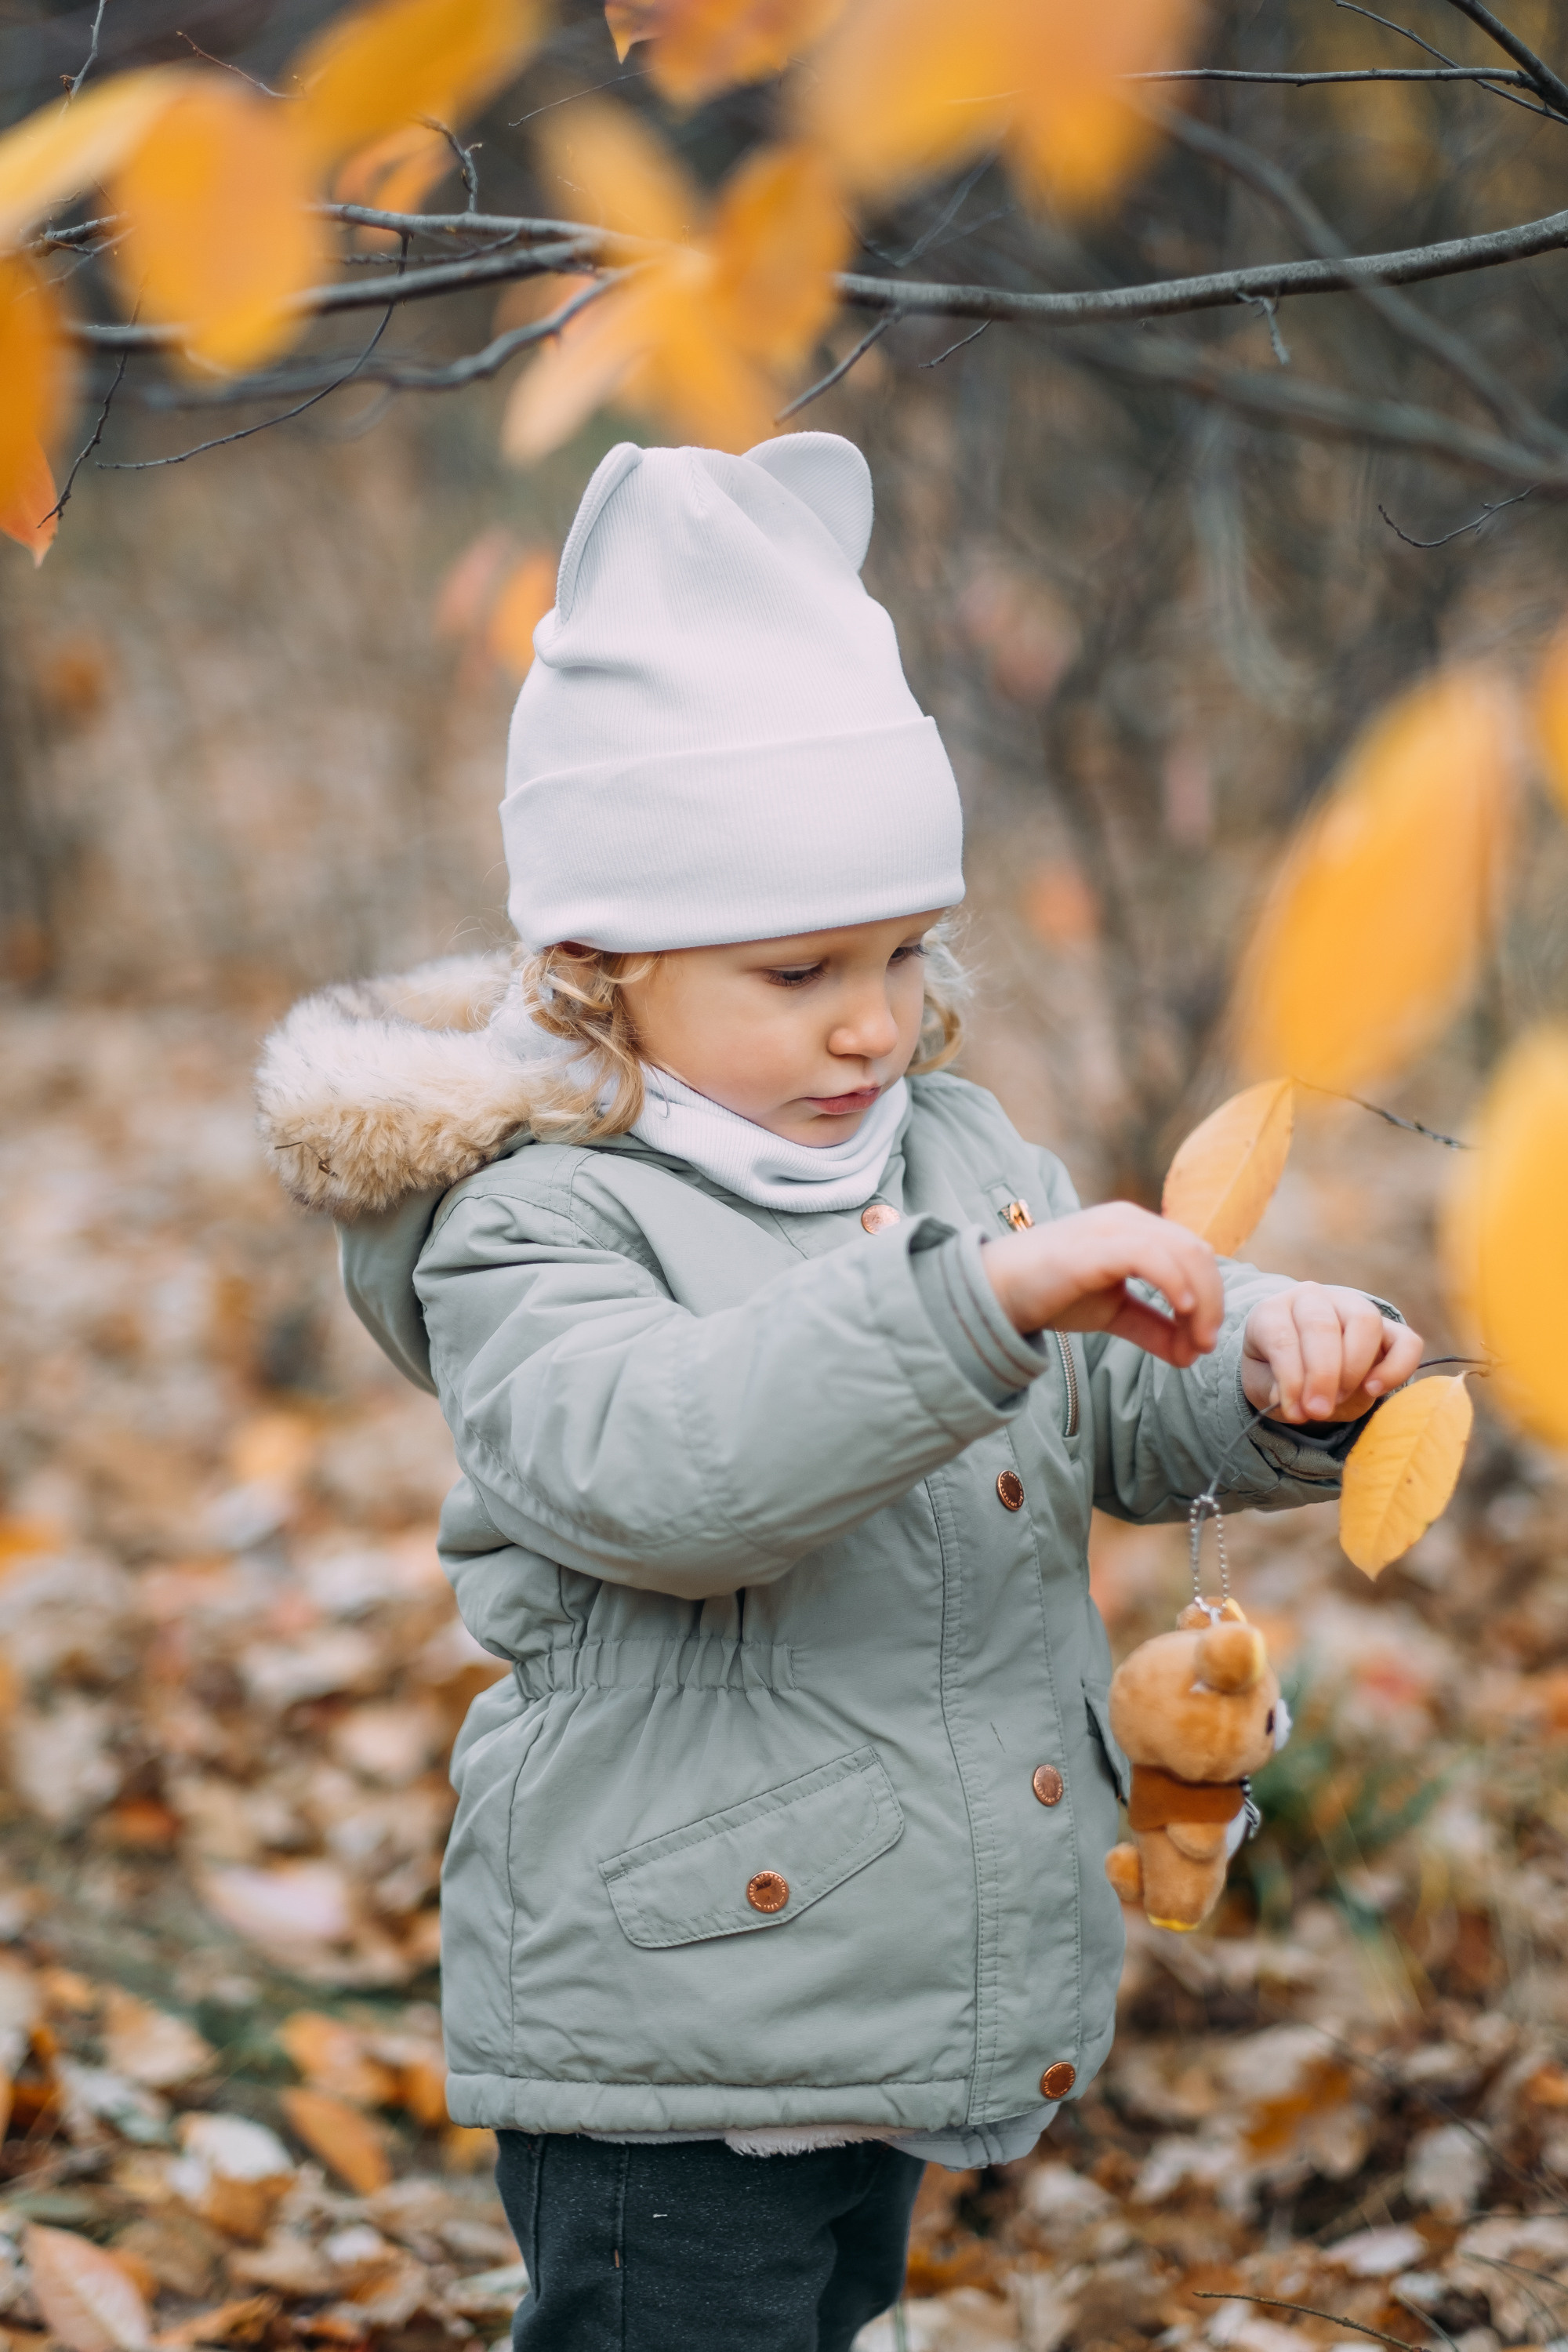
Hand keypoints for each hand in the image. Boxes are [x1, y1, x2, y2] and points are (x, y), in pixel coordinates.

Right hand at [983, 1203, 1224, 1369]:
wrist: (995, 1292)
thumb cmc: (1050, 1294)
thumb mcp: (1113, 1313)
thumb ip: (1153, 1328)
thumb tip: (1190, 1355)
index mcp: (1136, 1229)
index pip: (1195, 1254)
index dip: (1212, 1298)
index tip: (1203, 1344)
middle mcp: (1129, 1220)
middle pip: (1197, 1252)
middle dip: (1213, 1303)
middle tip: (1205, 1346)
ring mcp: (1112, 1229)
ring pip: (1183, 1252)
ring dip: (1202, 1301)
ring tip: (1196, 1341)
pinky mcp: (1095, 1246)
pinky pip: (1149, 1256)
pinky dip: (1175, 1284)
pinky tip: (1182, 1312)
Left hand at [1241, 1284, 1423, 1421]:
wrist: (1301, 1361)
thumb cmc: (1276, 1372)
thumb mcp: (1262, 1384)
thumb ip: (1273, 1392)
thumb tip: (1295, 1403)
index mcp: (1272, 1311)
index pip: (1281, 1337)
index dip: (1290, 1379)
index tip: (1296, 1412)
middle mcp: (1311, 1298)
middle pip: (1323, 1326)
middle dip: (1323, 1376)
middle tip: (1319, 1411)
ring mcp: (1351, 1306)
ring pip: (1365, 1322)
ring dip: (1354, 1367)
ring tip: (1340, 1398)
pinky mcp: (1387, 1326)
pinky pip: (1405, 1341)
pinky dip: (1396, 1368)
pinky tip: (1374, 1389)